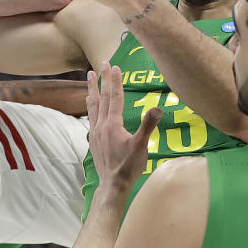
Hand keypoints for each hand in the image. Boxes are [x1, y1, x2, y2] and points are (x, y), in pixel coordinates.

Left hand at [86, 62, 161, 192]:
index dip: (115, 81)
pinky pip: (91, 116)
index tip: (115, 66)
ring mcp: (95, 132)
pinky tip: (89, 103)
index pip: (115, 97)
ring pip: (93, 105)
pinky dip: (90, 105)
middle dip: (103, 79)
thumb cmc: (128, 166)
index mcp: (113, 124)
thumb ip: (148, 126)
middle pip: (102, 97)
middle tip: (102, 63)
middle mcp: (101, 125)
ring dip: (92, 89)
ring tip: (90, 76)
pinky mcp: (93, 139)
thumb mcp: (141, 146)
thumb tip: (157, 108)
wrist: (112, 185)